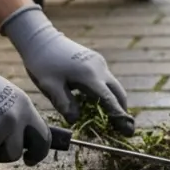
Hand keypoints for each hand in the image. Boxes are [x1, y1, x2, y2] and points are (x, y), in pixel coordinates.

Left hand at [0, 4, 134, 135]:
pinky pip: (106, 79)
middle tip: (123, 128)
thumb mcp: (49, 86)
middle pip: (118, 93)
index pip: (109, 100)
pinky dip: (107, 92)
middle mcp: (100, 69)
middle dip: (122, 110)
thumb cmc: (42, 63)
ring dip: (115, 101)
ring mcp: (99, 63)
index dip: (119, 117)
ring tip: (112, 118)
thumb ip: (64, 104)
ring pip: (114, 86)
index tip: (128, 130)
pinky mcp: (96, 60)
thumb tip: (76, 120)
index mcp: (89, 76)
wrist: (41, 38)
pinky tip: (98, 101)